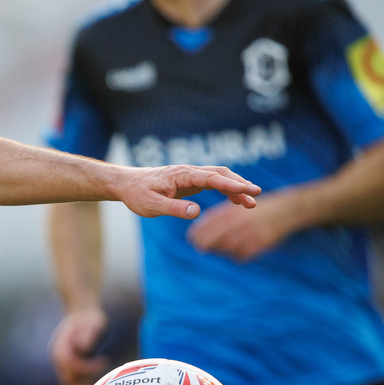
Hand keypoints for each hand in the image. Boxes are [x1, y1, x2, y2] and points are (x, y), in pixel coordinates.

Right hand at [49, 306, 110, 384]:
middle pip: (65, 378)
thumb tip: (82, 347)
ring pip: (67, 381)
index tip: (105, 362)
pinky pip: (71, 378)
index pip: (70, 363)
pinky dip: (81, 382)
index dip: (86, 368)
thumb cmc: (89, 317)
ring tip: (100, 384)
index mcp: (61, 345)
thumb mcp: (93, 322)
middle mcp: (57, 354)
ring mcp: (60, 360)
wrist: (80, 312)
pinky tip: (95, 382)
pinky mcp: (66, 363)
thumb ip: (88, 333)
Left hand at [115, 165, 259, 219]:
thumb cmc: (137, 194)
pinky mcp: (190, 182)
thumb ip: (174, 208)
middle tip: (256, 195)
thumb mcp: (152, 205)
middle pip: (220, 174)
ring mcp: (191, 176)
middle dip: (239, 183)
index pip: (210, 178)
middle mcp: (189, 172)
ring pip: (219, 178)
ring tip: (251, 202)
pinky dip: (227, 190)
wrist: (127, 184)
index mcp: (181, 174)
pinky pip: (213, 183)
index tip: (245, 190)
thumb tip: (195, 212)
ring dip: (236, 187)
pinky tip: (237, 200)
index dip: (229, 184)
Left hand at [186, 195, 295, 261]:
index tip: (192, 239)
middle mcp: (240, 220)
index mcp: (232, 210)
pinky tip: (239, 252)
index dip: (197, 233)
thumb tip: (195, 235)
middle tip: (201, 248)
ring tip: (220, 248)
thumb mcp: (236, 208)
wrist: (286, 210)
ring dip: (221, 250)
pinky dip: (238, 255)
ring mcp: (251, 231)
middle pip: (213, 238)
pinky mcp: (261, 241)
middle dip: (205, 244)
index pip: (207, 224)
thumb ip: (216, 219)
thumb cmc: (254, 211)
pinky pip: (242, 254)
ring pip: (227, 247)